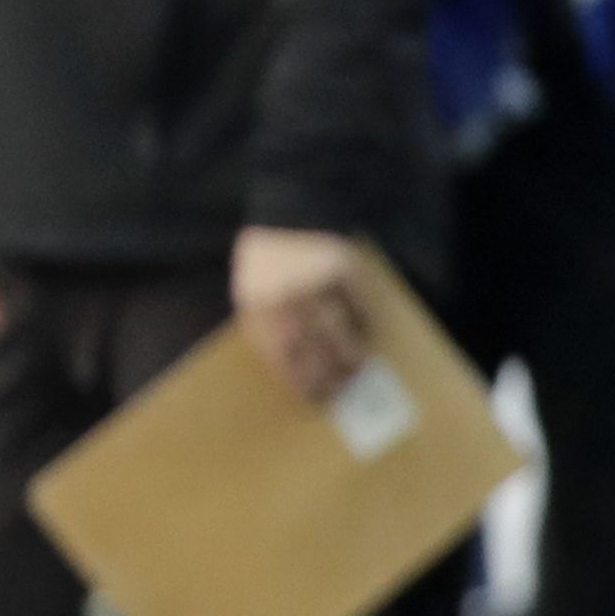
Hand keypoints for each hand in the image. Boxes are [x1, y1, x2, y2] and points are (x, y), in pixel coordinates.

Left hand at [232, 224, 376, 406]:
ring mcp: (315, 281)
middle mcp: (285, 294)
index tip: (314, 396)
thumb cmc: (265, 268)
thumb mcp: (250, 296)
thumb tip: (292, 374)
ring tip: (356, 368)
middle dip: (328, 372)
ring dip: (350, 354)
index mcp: (257, 305)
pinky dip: (362, 324)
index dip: (300, 379)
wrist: (285, 219)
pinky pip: (357, 305)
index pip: (280, 354)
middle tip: (341, 389)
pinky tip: (364, 336)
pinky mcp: (342, 268)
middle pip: (311, 344)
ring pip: (338, 328)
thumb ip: (264, 330)